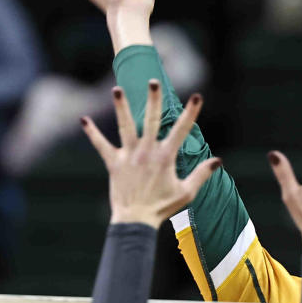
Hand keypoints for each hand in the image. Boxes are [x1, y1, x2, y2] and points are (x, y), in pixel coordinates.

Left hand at [81, 79, 220, 228]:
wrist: (135, 221)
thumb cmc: (162, 208)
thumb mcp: (186, 192)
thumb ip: (202, 174)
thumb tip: (218, 161)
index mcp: (166, 157)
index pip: (181, 130)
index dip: (190, 113)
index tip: (197, 96)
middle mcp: (147, 152)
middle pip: (152, 120)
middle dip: (154, 100)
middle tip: (154, 81)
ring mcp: (129, 156)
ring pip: (125, 126)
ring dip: (121, 107)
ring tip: (117, 89)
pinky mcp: (113, 164)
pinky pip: (101, 146)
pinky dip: (92, 133)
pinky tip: (83, 119)